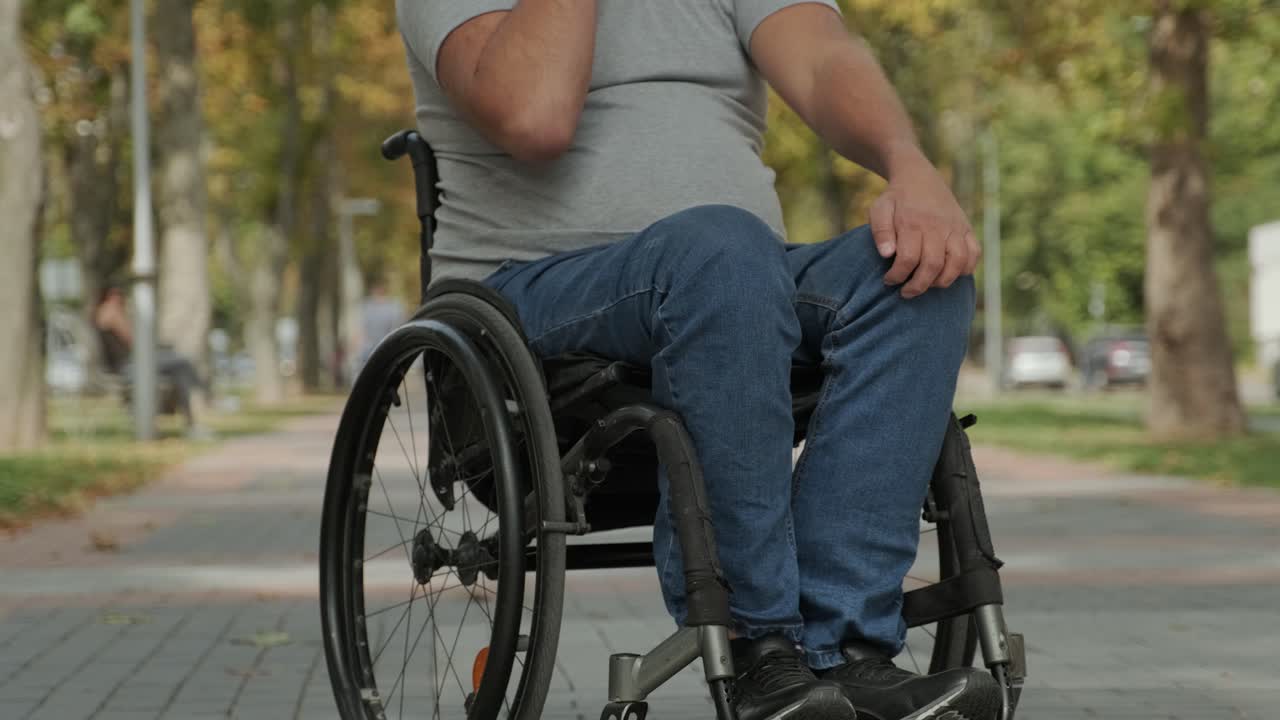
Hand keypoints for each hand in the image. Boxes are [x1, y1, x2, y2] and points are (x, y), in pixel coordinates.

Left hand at [869, 157, 979, 298]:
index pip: (908, 259)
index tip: (888, 281)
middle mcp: (937, 226)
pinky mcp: (966, 227)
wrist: (919, 176)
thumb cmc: (895, 199)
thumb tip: (887, 255)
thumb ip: (880, 231)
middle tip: (906, 292)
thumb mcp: (879, 209)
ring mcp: (955, 227)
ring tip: (928, 285)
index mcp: (913, 222)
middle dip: (918, 285)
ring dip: (943, 281)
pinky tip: (950, 274)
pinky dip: (966, 268)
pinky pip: (974, 253)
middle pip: (933, 265)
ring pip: (958, 262)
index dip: (898, 276)